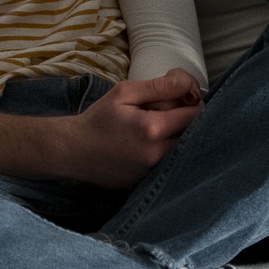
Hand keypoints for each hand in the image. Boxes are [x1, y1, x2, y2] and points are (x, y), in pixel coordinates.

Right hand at [63, 70, 201, 187]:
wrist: (73, 150)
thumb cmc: (99, 118)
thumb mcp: (125, 92)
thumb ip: (161, 86)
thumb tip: (190, 85)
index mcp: (152, 129)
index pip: (195, 113)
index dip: (192, 102)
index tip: (181, 98)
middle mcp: (157, 154)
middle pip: (194, 133)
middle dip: (187, 119)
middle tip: (169, 112)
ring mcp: (153, 173)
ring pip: (185, 150)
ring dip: (179, 136)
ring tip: (159, 128)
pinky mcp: (148, 183)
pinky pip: (170, 164)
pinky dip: (168, 152)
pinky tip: (150, 145)